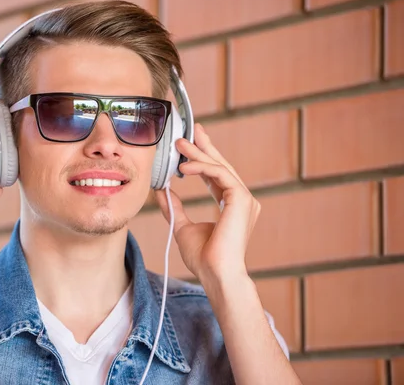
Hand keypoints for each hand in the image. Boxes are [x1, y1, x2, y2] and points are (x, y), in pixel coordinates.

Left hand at [155, 123, 259, 281]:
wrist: (215, 273)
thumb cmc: (203, 257)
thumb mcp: (182, 226)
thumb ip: (175, 207)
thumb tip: (162, 190)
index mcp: (231, 206)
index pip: (217, 175)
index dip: (203, 159)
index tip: (190, 145)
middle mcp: (241, 200)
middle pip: (221, 166)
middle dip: (204, 147)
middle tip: (189, 133)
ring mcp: (244, 199)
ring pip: (220, 167)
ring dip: (199, 154)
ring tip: (180, 145)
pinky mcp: (241, 199)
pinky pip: (220, 174)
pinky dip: (202, 167)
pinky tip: (185, 168)